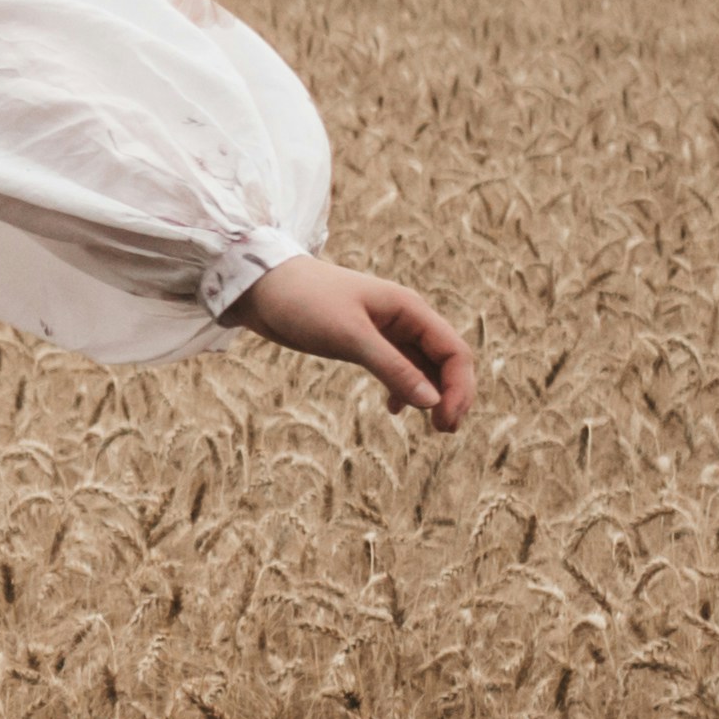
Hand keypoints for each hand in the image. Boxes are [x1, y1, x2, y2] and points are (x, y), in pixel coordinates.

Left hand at [222, 254, 476, 429]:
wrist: (259, 286)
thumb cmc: (304, 302)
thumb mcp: (349, 337)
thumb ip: (392, 368)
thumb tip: (432, 402)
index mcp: (409, 309)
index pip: (453, 351)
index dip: (459, 388)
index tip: (447, 422)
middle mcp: (403, 318)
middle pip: (444, 360)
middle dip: (450, 393)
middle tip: (445, 431)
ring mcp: (384, 329)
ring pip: (422, 365)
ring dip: (429, 393)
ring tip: (431, 426)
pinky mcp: (362, 340)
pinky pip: (397, 366)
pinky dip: (402, 387)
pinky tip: (394, 409)